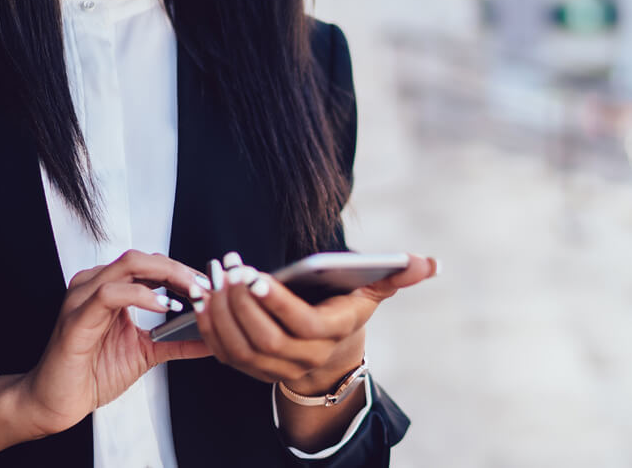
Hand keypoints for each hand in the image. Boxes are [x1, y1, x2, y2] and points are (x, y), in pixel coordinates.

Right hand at [15, 250, 211, 436]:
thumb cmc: (92, 373)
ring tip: (191, 293)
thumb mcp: (146, 353)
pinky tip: (162, 305)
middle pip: (143, 259)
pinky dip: (139, 294)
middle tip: (205, 286)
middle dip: (180, 269)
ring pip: (128, 266)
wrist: (57, 401)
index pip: (151, 265)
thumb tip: (210, 337)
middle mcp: (94, 285)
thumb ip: (176, 342)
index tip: (210, 286)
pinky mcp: (77, 318)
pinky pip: (109, 293)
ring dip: (166, 276)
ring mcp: (83, 298)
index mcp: (110, 288)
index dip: (183, 271)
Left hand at [193, 252, 438, 392]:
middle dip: (241, 303)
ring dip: (220, 315)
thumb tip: (430, 263)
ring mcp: (274, 368)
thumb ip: (398, 275)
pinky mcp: (250, 368)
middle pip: (265, 338)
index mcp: (332, 334)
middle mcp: (304, 358)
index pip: (302, 324)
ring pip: (240, 348)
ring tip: (212, 279)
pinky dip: (208, 326)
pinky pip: (223, 352)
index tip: (255, 274)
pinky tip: (201, 297)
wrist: (329, 357)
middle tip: (227, 270)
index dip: (277, 302)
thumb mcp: (373, 292)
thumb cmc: (345, 311)